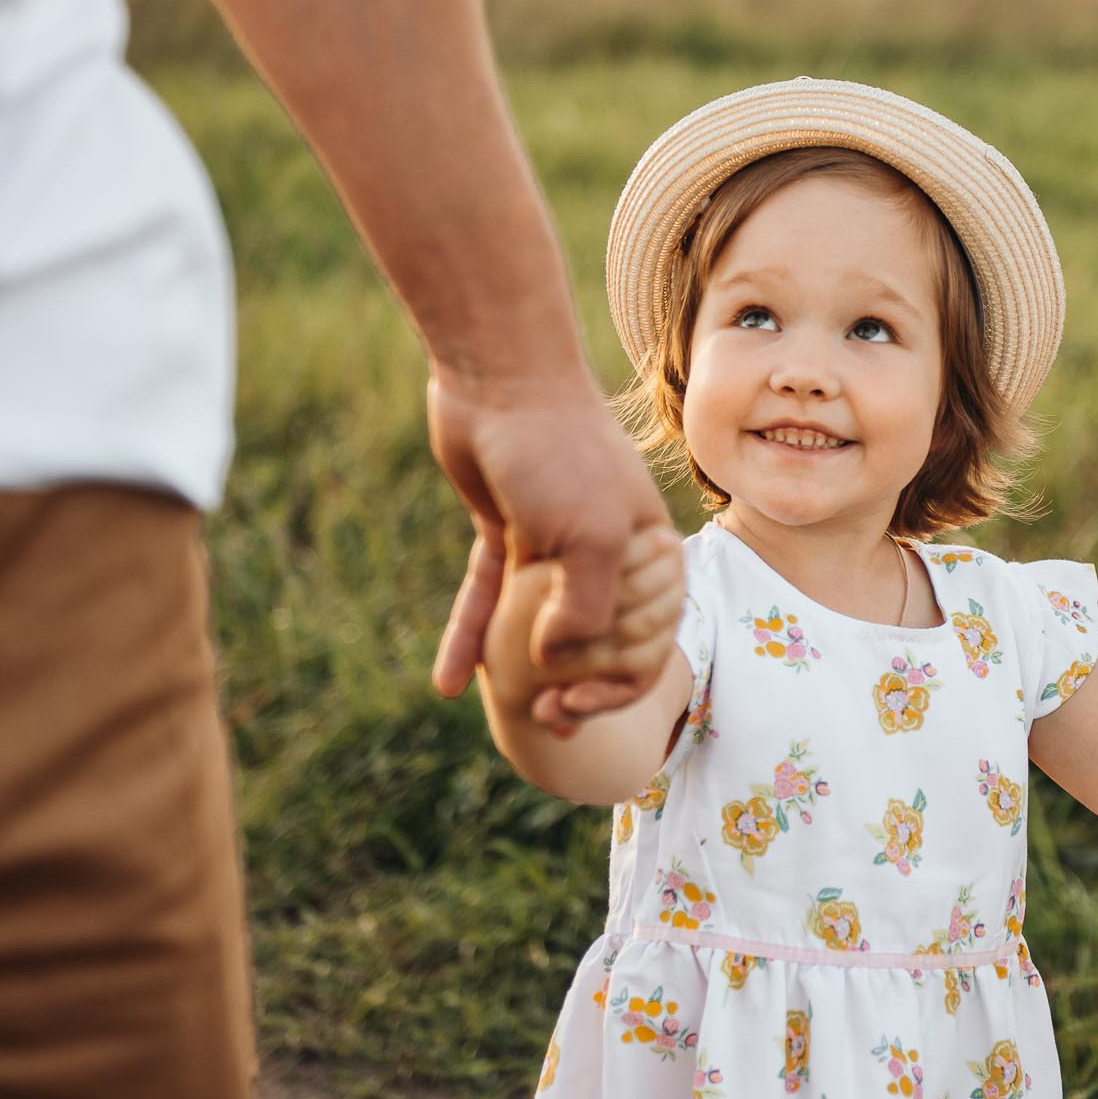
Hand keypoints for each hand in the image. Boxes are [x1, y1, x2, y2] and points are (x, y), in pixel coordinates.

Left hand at [427, 368, 678, 701]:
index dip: (618, 685)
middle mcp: (606, 552)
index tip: (574, 705)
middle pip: (597, 641)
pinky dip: (468, 639)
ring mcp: (553, 545)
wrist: (499, 381)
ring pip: (538, 626)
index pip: (649, 639)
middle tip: (546, 717)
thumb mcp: (591, 537)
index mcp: (645, 554)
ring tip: (512, 714)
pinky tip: (448, 683)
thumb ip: (585, 611)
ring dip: (524, 675)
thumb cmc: (560, 453)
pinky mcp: (505, 535)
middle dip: (577, 686)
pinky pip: (487, 600)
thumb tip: (556, 665)